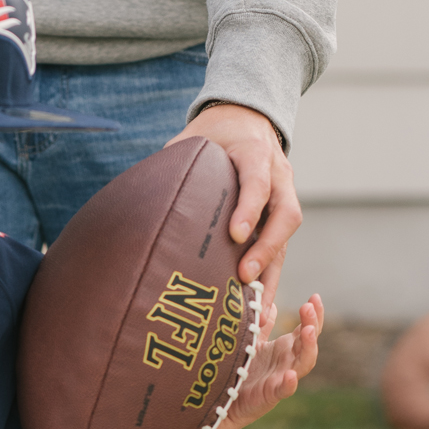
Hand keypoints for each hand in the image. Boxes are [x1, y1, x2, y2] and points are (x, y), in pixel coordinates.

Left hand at [169, 102, 299, 314]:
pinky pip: (283, 246)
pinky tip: (261, 307)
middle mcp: (278, 175)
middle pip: (285, 214)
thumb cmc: (213, 135)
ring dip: (273, 271)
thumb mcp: (190, 141)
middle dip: (267, 248)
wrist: (246, 120)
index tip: (234, 234)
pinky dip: (273, 275)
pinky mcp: (282, 214)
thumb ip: (174, 165)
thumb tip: (140, 200)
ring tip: (258, 308)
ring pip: (288, 235)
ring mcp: (285, 195)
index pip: (257, 181)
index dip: (249, 208)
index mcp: (254, 153)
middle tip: (244, 276)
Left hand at [210, 293, 322, 428]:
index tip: (315, 296)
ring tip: (308, 331)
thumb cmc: (241, 370)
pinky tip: (291, 375)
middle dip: (312, 323)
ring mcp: (281, 379)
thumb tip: (269, 302)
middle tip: (309, 306)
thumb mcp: (252, 343)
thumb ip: (262, 325)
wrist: (223, 400)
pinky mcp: (270, 396)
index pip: (306, 328)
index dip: (313, 314)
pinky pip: (283, 390)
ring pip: (304, 364)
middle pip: (309, 342)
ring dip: (309, 347)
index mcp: (286, 349)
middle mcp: (288, 362)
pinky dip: (289, 383)